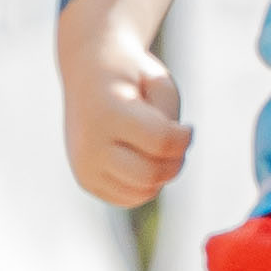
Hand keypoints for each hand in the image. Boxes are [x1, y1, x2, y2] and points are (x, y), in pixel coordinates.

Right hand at [63, 14, 188, 207]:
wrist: (89, 72)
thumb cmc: (133, 77)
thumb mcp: (160, 84)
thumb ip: (169, 124)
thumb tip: (162, 172)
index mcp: (107, 113)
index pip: (161, 143)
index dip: (185, 138)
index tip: (187, 127)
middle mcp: (89, 144)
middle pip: (151, 175)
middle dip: (175, 162)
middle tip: (177, 143)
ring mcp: (84, 166)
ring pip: (142, 192)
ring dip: (162, 174)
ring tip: (159, 148)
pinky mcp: (86, 180)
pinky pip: (130, 198)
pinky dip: (146, 185)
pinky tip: (143, 159)